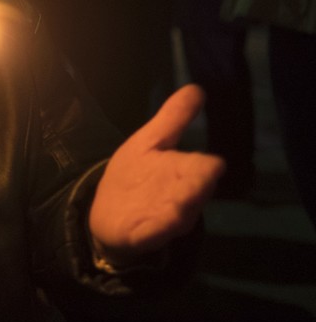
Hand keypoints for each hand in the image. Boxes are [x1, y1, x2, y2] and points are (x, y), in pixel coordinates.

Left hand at [89, 84, 224, 266]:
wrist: (109, 216)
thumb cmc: (135, 176)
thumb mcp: (151, 141)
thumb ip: (174, 118)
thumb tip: (197, 87)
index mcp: (183, 172)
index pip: (206, 168)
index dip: (207, 167)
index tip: (212, 164)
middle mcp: (180, 197)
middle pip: (196, 191)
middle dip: (196, 186)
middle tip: (197, 180)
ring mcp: (164, 217)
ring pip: (179, 214)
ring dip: (178, 207)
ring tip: (177, 203)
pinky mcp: (145, 234)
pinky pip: (157, 232)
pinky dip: (158, 228)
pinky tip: (157, 224)